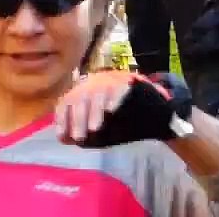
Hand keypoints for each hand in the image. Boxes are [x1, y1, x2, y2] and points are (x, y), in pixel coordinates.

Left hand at [54, 70, 189, 147]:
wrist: (156, 116)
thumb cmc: (122, 124)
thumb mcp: (99, 130)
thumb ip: (82, 132)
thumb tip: (63, 138)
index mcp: (85, 92)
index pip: (67, 100)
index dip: (62, 118)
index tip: (63, 138)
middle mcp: (96, 82)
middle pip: (80, 97)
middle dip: (77, 119)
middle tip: (79, 138)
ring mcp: (113, 79)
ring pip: (98, 91)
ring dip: (94, 111)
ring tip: (95, 129)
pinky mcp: (130, 80)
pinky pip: (119, 87)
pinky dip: (114, 99)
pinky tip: (111, 111)